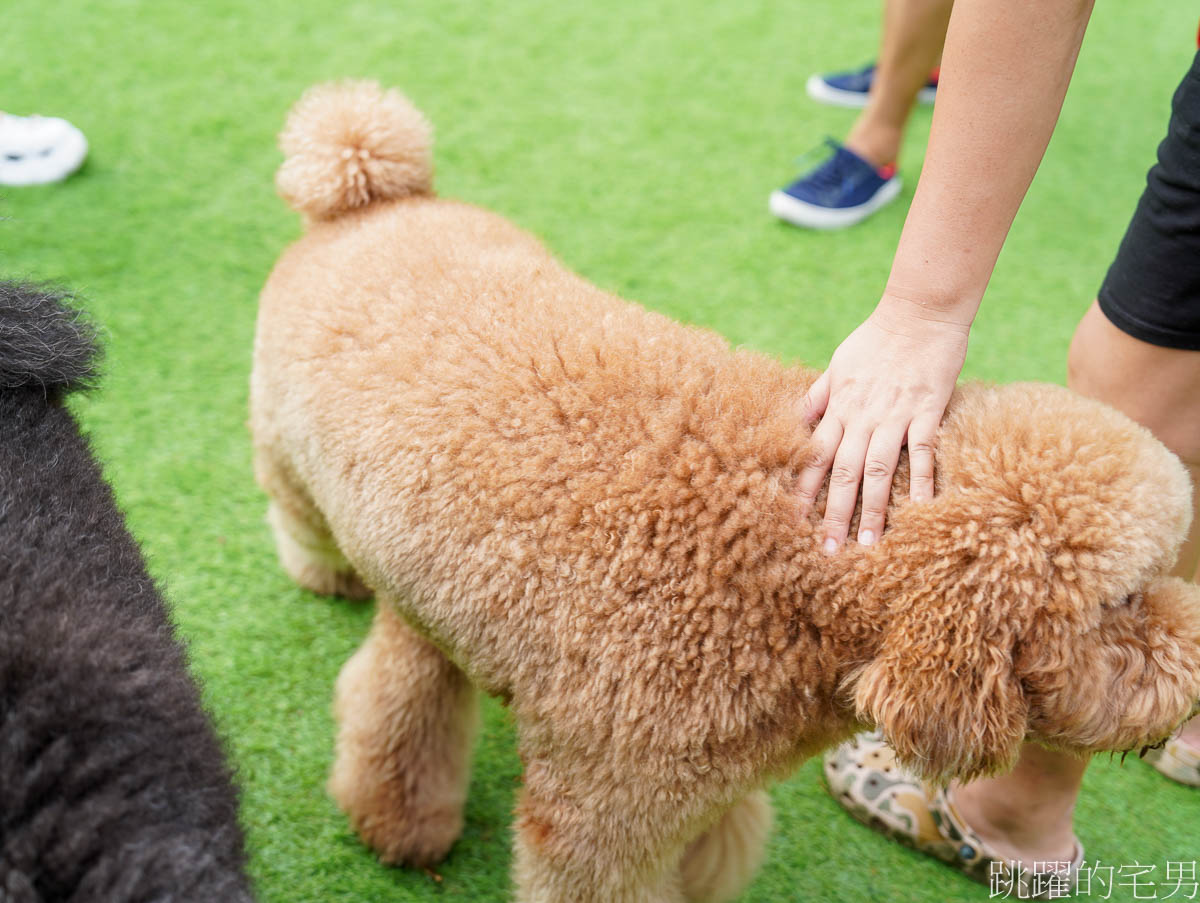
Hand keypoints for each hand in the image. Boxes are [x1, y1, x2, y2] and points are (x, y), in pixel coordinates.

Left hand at [798, 297, 969, 551]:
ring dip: (873, 509)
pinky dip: (922, 482)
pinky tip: (920, 512)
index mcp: (838, 408)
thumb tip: (792, 421)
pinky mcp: (927, 412)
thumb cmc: (875, 339)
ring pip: (878, 470)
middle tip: (827, 551)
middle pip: (843, 473)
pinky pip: (923, 452)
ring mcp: (895, 416)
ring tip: (868, 545)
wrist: (919, 312)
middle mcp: (862, 417)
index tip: (790, 522)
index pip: (814, 457)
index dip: (802, 491)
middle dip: (834, 514)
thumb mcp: (836, 365)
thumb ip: (817, 398)